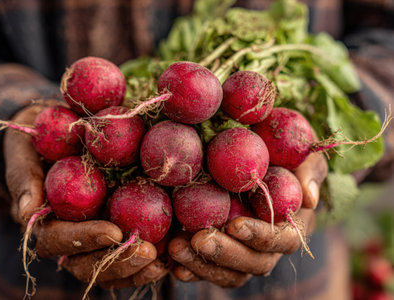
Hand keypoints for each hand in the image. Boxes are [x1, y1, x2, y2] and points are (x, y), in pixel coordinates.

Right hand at [4, 102, 166, 288]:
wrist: (58, 136)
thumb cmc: (37, 142)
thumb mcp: (24, 149)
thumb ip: (24, 177)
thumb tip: (26, 211)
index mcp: (45, 220)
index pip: (58, 239)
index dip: (84, 239)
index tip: (113, 232)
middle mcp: (70, 236)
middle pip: (86, 264)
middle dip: (116, 261)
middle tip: (147, 252)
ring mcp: (93, 237)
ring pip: (109, 267)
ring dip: (135, 268)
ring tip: (162, 262)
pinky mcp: (116, 230)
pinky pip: (129, 254)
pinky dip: (147, 261)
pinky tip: (171, 255)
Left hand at [168, 152, 327, 286]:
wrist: (264, 166)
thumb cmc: (287, 159)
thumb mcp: (303, 156)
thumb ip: (309, 171)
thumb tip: (309, 198)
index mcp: (291, 225)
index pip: (282, 240)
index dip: (261, 236)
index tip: (236, 225)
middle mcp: (269, 247)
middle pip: (253, 262)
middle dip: (225, 253)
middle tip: (198, 240)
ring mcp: (244, 254)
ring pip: (228, 272)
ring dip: (202, 264)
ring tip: (176, 248)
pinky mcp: (221, 255)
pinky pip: (208, 270)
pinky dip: (191, 269)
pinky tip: (171, 262)